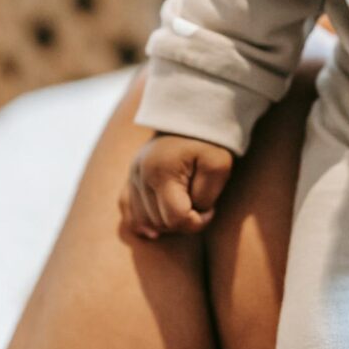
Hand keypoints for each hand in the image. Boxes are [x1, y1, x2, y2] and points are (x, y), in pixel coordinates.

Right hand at [118, 133, 233, 238]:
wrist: (191, 118)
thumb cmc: (209, 143)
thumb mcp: (219, 164)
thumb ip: (207, 194)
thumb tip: (191, 214)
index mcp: (161, 172)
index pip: (176, 219)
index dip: (198, 222)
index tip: (211, 209)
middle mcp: (139, 176)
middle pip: (160, 223)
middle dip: (184, 221)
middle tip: (201, 205)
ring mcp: (131, 179)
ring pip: (145, 222)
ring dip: (168, 222)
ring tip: (186, 205)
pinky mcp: (129, 181)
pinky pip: (129, 215)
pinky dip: (142, 224)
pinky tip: (155, 230)